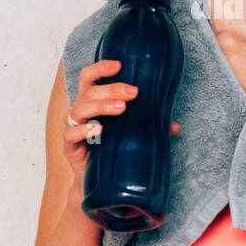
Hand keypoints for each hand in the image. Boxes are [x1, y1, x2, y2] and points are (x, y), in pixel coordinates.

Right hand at [63, 59, 179, 186]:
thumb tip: (175, 127)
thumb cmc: (109, 148)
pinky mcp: (69, 146)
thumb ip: (149, 126)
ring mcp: (72, 127)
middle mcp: (80, 110)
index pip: (90, 77)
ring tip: (121, 108)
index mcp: (92, 100)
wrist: (93, 181)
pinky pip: (71, 134)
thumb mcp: (129, 133)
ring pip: (80, 109)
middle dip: (111, 89)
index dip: (101, 68)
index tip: (119, 65)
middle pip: (89, 90)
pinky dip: (84, 130)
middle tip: (133, 92)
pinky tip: (99, 130)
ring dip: (101, 106)